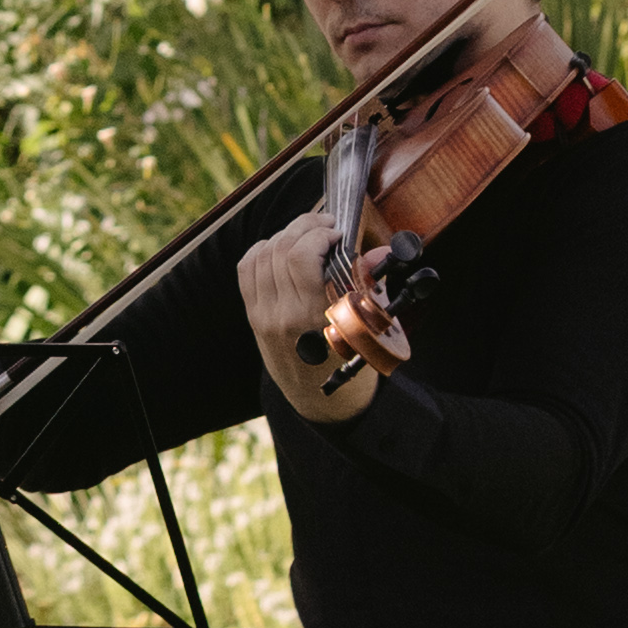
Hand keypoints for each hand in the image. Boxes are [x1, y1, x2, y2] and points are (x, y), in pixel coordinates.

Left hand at [239, 216, 391, 427]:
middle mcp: (283, 315)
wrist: (321, 402)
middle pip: (282, 249)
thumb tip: (381, 251)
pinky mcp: (254, 316)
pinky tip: (281, 246)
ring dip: (286, 234)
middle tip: (325, 225)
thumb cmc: (351, 364)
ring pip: (263, 254)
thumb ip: (370, 285)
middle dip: (305, 225)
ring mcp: (264, 316)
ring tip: (307, 233)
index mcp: (315, 318)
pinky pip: (247, 269)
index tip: (338, 233)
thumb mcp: (369, 328)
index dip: (319, 234)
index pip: (302, 258)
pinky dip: (262, 249)